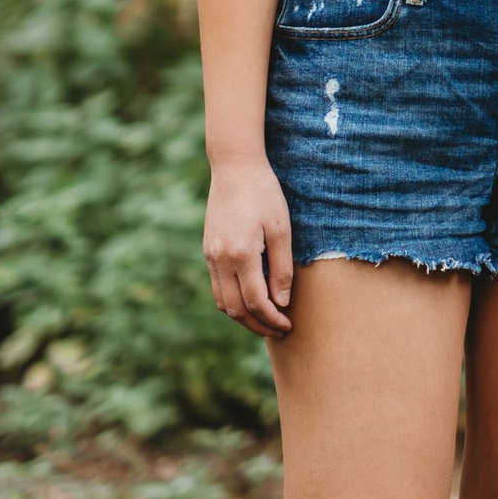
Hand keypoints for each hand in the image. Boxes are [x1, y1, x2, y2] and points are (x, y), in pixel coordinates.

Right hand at [204, 155, 292, 335]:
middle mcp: (220, 259)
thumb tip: (282, 302)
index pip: (256, 302)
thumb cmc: (264, 194)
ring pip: (222, 302)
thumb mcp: (281, 228)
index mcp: (240, 254)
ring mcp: (210, 256)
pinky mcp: (208, 251)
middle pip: (235, 309)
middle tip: (279, 330)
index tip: (288, 325)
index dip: (273, 318)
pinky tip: (250, 299)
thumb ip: (281, 268)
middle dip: (257, 325)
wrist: (234, 168)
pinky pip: (217, 287)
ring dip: (243, 317)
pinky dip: (232, 301)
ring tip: (266, 320)